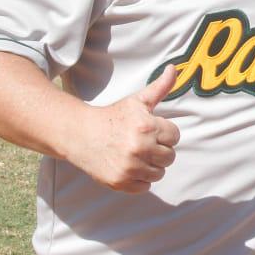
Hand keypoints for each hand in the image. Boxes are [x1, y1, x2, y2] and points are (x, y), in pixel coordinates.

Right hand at [66, 67, 181, 192]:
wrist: (79, 134)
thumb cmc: (113, 116)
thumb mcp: (137, 100)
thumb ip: (160, 87)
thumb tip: (174, 68)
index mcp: (146, 127)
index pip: (175, 136)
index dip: (164, 133)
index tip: (150, 131)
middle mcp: (139, 148)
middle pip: (170, 156)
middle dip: (160, 150)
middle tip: (143, 143)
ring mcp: (129, 167)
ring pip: (159, 172)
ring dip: (151, 165)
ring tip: (136, 154)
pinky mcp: (119, 182)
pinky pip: (145, 186)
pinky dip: (140, 179)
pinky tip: (129, 166)